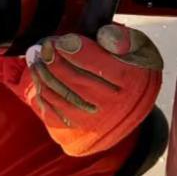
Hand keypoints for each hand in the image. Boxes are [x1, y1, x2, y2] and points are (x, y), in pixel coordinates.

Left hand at [24, 24, 162, 156]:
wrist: (132, 107)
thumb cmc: (131, 67)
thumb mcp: (138, 47)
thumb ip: (123, 38)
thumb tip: (103, 37)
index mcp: (133, 83)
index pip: (100, 65)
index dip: (75, 50)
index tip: (60, 41)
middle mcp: (117, 109)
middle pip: (76, 82)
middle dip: (55, 62)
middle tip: (45, 47)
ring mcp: (97, 126)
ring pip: (61, 98)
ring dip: (44, 76)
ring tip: (38, 60)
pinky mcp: (78, 138)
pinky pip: (53, 115)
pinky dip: (43, 95)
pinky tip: (40, 79)